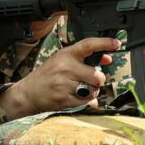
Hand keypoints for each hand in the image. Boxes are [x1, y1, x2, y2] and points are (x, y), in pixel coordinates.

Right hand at [0, 36, 120, 118]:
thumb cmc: (46, 75)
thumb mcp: (62, 61)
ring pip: (93, 90)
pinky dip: (86, 101)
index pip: (88, 45)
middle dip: (98, 80)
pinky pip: (87, 101)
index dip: (104, 43)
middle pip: (97, 75)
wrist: (28, 92)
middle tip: (91, 80)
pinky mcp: (64, 99)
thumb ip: (83, 59)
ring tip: (81, 89)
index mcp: (66, 55)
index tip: (116, 43)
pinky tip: (76, 96)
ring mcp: (64, 84)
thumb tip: (106, 59)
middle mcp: (66, 68)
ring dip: (92, 91)